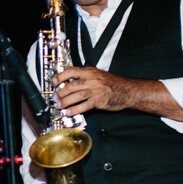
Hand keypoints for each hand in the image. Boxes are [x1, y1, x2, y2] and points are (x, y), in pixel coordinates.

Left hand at [54, 66, 182, 122]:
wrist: (128, 90)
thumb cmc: (114, 83)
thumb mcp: (99, 74)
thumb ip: (85, 77)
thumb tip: (70, 81)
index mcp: (90, 71)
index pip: (70, 71)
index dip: (60, 76)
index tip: (54, 81)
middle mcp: (91, 80)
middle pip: (70, 86)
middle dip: (60, 93)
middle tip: (56, 98)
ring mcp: (94, 91)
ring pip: (74, 97)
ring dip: (64, 102)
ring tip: (60, 106)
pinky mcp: (98, 101)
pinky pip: (82, 106)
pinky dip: (73, 110)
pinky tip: (68, 112)